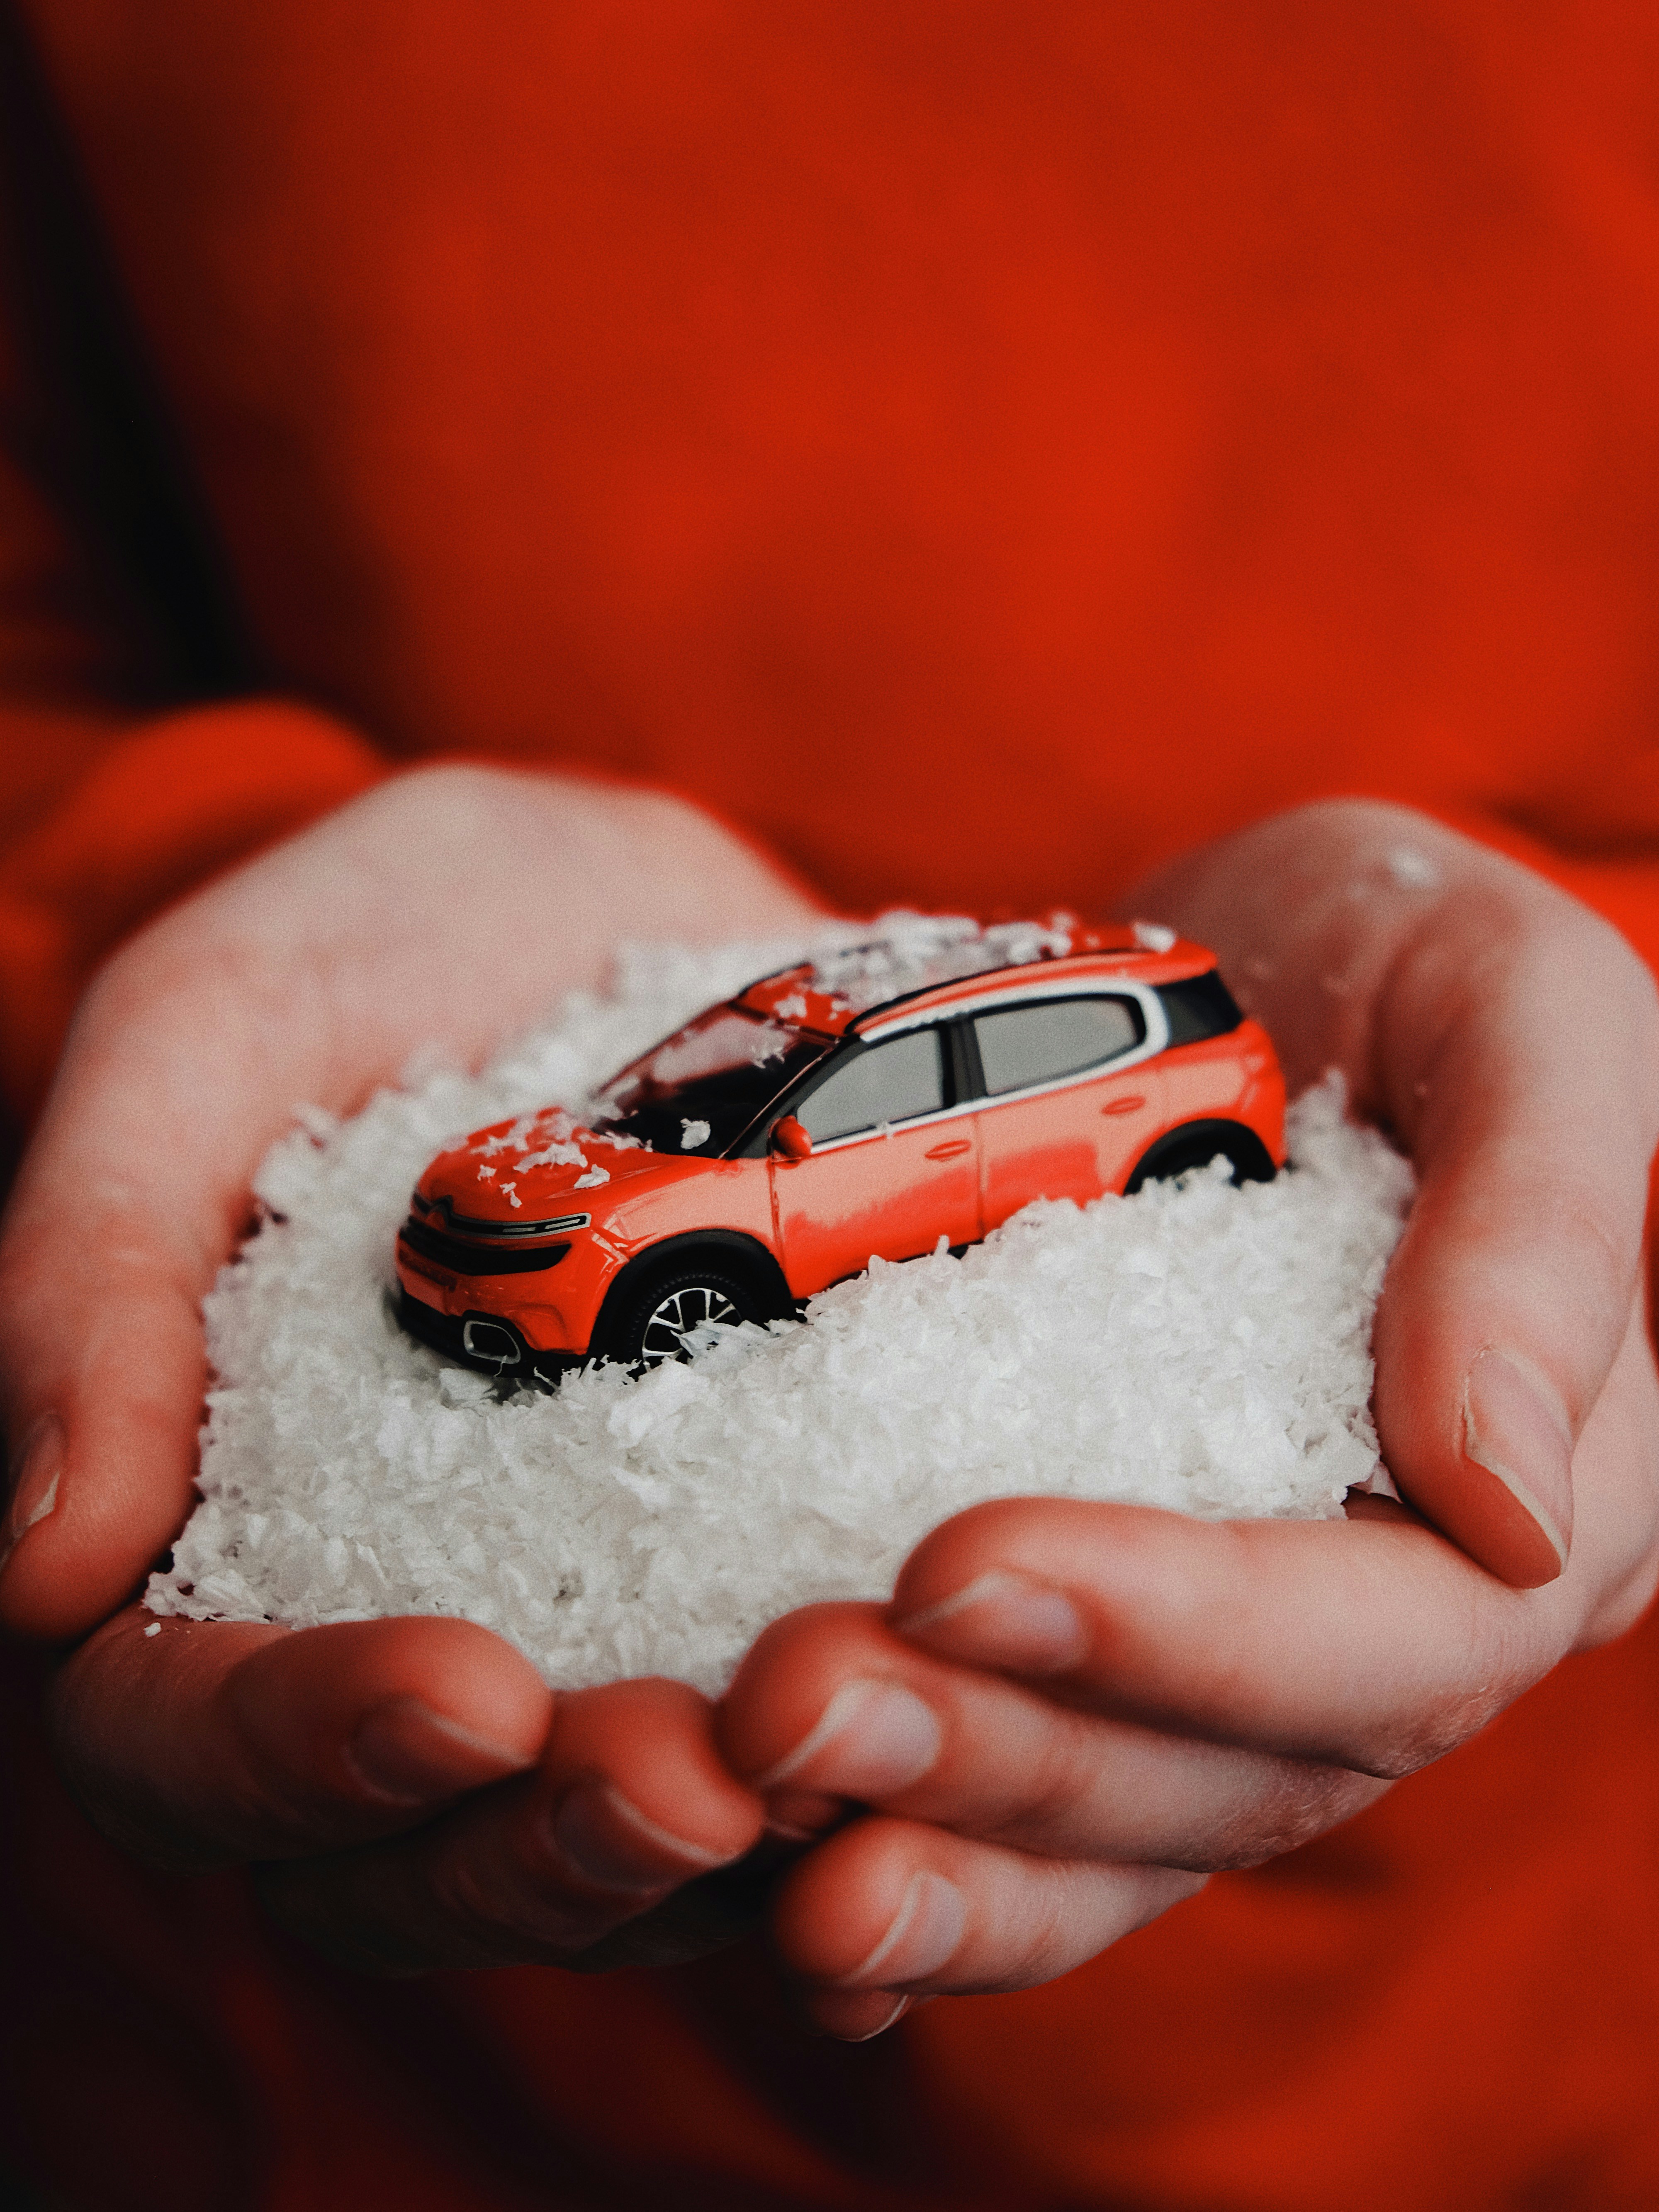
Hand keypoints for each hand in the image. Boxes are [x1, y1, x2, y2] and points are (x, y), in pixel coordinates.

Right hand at [0, 761, 817, 1968]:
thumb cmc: (384, 946)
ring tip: (826, 1780)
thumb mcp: (211, 1034)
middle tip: (699, 1782)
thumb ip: (96, 1269)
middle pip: (410, 1846)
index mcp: (194, 1518)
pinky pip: (768, 1746)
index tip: (465, 1697)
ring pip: (595, 1845)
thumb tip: (42, 1568)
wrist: (624, 908)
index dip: (298, 1751)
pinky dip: (843, 1786)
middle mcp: (371, 1607)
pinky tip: (945, 1752)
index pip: (179, 1730)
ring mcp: (563, 1614)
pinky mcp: (727, 1579)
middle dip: (540, 1844)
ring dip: (706, 1857)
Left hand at [717, 800, 1658, 2036]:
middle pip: (1221, 1769)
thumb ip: (1544, 1220)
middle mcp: (1394, 1619)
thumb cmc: (1391, 950)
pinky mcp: (1108, 1644)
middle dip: (998, 1749)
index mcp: (1543, 1498)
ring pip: (1110, 1832)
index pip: (1396, 1635)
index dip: (1182, 1628)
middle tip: (783, 1697)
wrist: (1229, 966)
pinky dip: (908, 1853)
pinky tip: (771, 1888)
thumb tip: (1508, 1503)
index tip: (953, 1559)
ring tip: (736, 1796)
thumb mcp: (1510, 1000)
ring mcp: (1243, 1659)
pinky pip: (1028, 1809)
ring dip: (924, 1841)